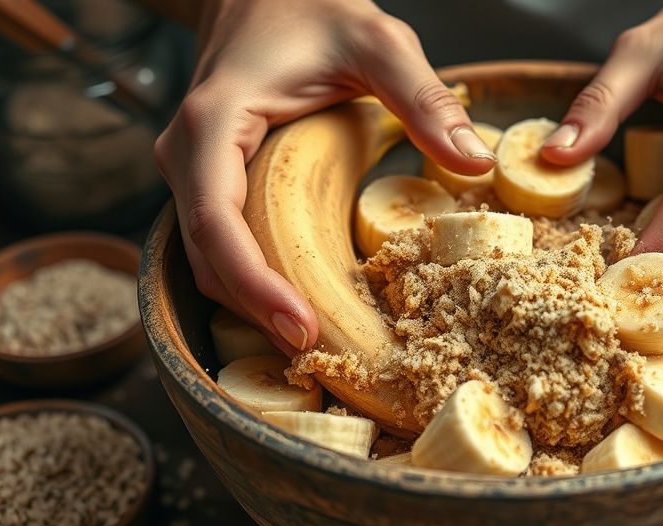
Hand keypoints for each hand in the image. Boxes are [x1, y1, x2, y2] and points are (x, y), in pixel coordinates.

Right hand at [155, 0, 494, 352]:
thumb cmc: (311, 8)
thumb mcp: (378, 42)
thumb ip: (423, 99)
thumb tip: (474, 161)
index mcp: (215, 123)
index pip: (216, 223)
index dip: (254, 285)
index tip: (300, 329)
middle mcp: (188, 153)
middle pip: (206, 256)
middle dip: (256, 308)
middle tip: (320, 354)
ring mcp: (192, 171)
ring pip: (207, 258)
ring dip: (252, 302)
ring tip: (314, 340)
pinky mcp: (210, 181)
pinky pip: (221, 243)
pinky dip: (253, 279)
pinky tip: (298, 302)